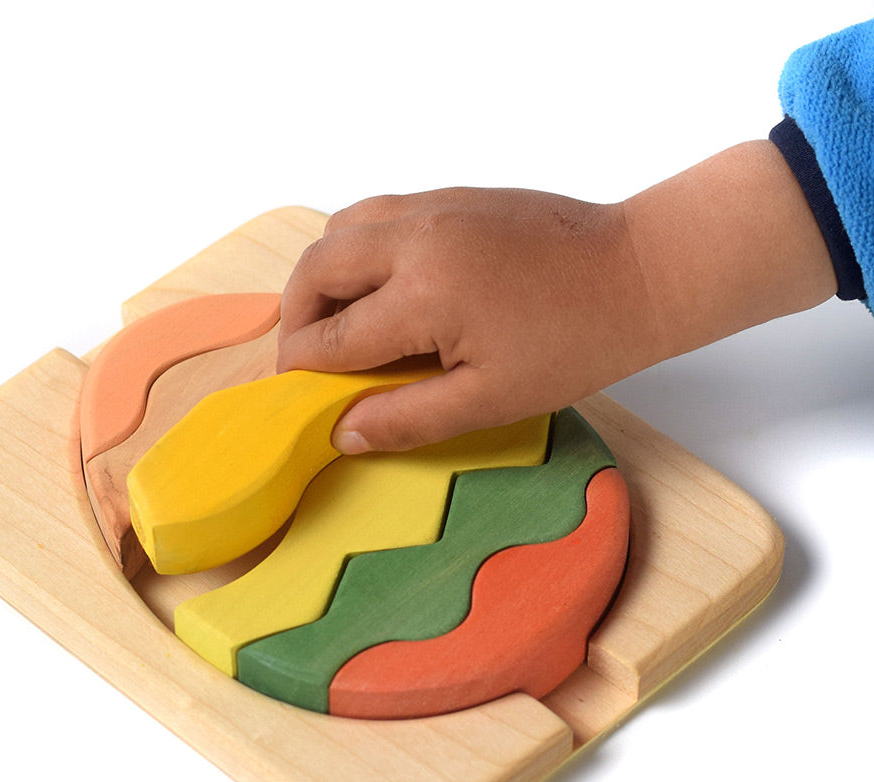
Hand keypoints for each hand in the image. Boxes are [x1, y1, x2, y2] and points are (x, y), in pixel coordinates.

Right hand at [277, 187, 657, 451]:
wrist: (637, 273)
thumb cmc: (575, 342)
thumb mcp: (491, 399)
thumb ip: (408, 417)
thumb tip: (342, 433)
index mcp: (423, 294)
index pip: (331, 337)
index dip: (304, 371)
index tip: (296, 396)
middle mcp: (414, 237)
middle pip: (314, 271)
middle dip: (296, 320)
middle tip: (306, 360)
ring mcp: (432, 206)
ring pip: (338, 231)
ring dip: (320, 279)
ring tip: (335, 322)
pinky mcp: (450, 195)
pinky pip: (374, 214)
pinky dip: (354, 251)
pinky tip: (377, 287)